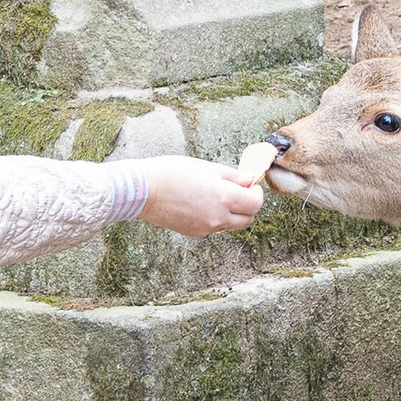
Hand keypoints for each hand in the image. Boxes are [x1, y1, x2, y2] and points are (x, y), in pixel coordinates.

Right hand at [136, 153, 267, 233]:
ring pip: (231, 225)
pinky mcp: (194, 233)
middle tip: (239, 191)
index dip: (256, 193)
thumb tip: (249, 180)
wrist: (143, 190)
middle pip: (248, 219)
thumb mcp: (206, 167)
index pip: (255, 203)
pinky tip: (202, 203)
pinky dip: (216, 218)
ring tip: (217, 196)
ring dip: (233, 213)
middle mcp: (218, 217)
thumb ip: (231, 176)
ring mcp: (206, 228)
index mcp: (224, 197)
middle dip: (248, 206)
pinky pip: (214, 227)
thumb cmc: (171, 173)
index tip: (251, 185)